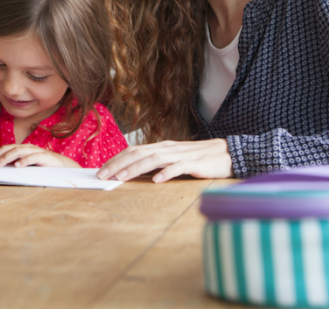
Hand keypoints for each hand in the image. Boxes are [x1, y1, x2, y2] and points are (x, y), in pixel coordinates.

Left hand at [0, 144, 80, 167]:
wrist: (62, 166)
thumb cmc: (41, 166)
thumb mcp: (25, 165)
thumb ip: (13, 164)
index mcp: (20, 149)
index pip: (3, 149)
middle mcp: (26, 147)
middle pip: (8, 148)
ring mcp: (35, 151)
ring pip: (18, 151)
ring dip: (6, 158)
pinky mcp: (44, 156)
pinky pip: (32, 157)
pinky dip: (24, 161)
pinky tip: (17, 166)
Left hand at [96, 139, 232, 182]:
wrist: (226, 154)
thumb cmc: (198, 159)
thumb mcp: (173, 159)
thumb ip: (156, 164)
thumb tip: (134, 172)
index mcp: (161, 147)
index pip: (134, 150)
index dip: (117, 159)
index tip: (102, 170)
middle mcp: (168, 148)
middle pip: (138, 153)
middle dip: (118, 164)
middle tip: (102, 175)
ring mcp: (181, 155)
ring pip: (153, 160)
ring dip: (135, 168)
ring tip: (121, 178)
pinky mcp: (194, 163)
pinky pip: (178, 167)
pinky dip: (166, 173)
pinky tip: (157, 181)